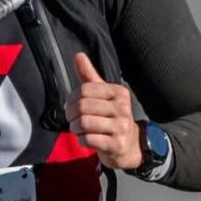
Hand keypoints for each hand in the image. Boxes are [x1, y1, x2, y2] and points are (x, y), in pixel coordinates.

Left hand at [64, 51, 141, 169]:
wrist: (129, 146)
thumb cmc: (111, 117)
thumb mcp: (102, 95)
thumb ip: (89, 75)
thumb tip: (78, 55)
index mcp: (119, 92)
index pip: (85, 89)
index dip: (72, 98)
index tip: (71, 105)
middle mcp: (123, 108)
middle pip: (82, 106)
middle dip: (71, 114)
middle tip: (72, 119)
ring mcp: (121, 127)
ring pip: (84, 123)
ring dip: (75, 128)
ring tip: (78, 129)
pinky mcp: (117, 145)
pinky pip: (88, 139)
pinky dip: (81, 140)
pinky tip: (86, 139)